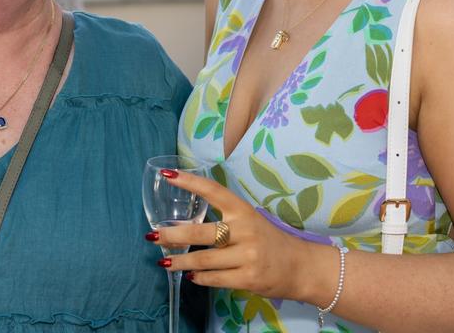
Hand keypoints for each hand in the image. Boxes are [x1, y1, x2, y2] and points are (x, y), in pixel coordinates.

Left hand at [148, 168, 331, 304]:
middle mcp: (245, 230)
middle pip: (199, 233)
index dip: (190, 182)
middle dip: (171, 235)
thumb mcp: (250, 221)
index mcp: (243, 211)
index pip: (213, 191)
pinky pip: (214, 278)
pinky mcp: (249, 278)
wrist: (302, 267)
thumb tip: (184, 223)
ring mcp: (247, 255)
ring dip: (179, 262)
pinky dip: (198, 277)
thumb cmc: (270, 241)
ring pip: (202, 259)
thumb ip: (224, 219)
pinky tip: (190, 275)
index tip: (167, 174)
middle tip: (152, 236)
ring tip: (164, 261)